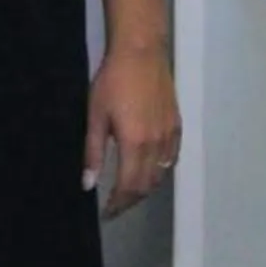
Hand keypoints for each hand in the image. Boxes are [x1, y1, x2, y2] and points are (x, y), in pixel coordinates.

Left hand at [84, 47, 180, 217]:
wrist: (141, 53)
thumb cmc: (112, 82)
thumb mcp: (96, 116)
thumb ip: (93, 152)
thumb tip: (89, 184)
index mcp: (134, 144)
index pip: (128, 186)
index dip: (117, 204)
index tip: (107, 213)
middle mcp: (155, 144)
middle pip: (146, 185)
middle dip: (130, 201)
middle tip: (116, 206)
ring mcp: (169, 135)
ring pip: (161, 175)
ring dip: (145, 188)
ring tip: (129, 192)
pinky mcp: (177, 126)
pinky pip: (171, 159)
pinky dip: (161, 172)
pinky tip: (150, 170)